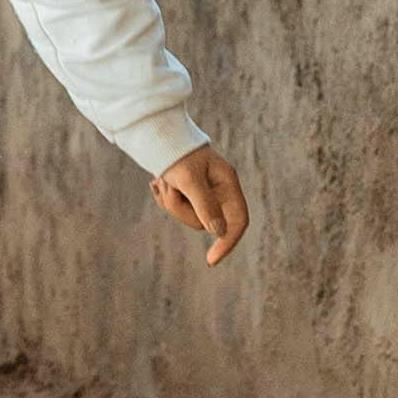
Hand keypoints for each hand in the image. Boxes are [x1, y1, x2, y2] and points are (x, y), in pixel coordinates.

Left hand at [154, 144, 251, 263]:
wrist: (158, 136)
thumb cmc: (177, 154)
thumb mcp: (189, 179)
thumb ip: (204, 204)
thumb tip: (218, 232)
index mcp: (227, 183)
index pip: (238, 220)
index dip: (228, 242)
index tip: (210, 260)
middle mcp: (218, 191)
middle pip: (205, 222)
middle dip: (181, 210)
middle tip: (167, 186)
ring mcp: (202, 194)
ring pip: (187, 217)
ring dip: (170, 202)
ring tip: (163, 180)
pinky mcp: (187, 195)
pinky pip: (176, 210)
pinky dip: (164, 198)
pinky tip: (159, 182)